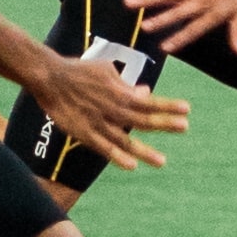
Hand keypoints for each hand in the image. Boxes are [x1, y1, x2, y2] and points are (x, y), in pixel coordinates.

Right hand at [23, 51, 186, 173]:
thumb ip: (126, 84)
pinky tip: (131, 166)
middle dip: (165, 124)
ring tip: (162, 162)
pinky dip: (117, 157)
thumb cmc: (79, 71)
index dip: (168, 106)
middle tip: (185, 128)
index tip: (187, 109)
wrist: (49, 77)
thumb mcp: (107, 71)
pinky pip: (102, 147)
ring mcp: (98, 122)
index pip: (150, 102)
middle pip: (143, 120)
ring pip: (125, 140)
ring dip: (144, 151)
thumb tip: (146, 91)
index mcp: (120, 93)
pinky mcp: (83, 132)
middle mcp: (112, 109)